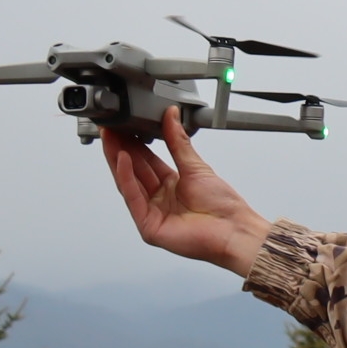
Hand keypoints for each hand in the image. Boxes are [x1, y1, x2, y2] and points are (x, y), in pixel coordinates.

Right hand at [102, 108, 273, 275]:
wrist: (235, 231)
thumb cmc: (223, 207)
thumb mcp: (196, 167)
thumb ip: (178, 142)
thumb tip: (171, 116)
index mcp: (170, 185)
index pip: (145, 161)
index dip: (133, 142)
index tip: (124, 124)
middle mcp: (158, 200)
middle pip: (133, 171)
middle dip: (121, 148)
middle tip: (111, 127)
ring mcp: (152, 214)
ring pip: (129, 183)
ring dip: (118, 159)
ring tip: (111, 137)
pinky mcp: (148, 227)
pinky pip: (133, 198)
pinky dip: (126, 178)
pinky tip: (122, 159)